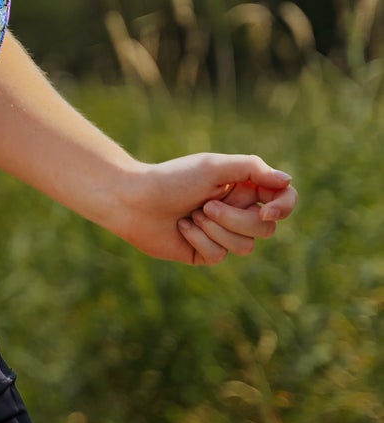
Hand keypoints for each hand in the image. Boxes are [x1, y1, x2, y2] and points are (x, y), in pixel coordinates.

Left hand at [112, 153, 298, 265]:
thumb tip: (287, 181)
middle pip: (265, 228)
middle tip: (205, 205)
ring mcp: (224, 234)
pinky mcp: (206, 253)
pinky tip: (181, 227)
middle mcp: (239, 211)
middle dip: (235, 219)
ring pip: (245, 246)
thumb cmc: (174, 179)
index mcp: (245, 188)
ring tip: (192, 215)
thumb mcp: (214, 167)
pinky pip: (219, 256)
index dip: (284, 207)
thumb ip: (252, 170)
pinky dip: (199, 239)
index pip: (283, 199)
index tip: (269, 210)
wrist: (134, 200)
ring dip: (215, 230)